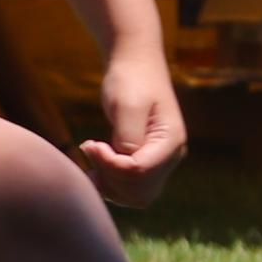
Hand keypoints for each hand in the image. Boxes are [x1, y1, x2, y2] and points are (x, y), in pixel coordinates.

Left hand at [79, 52, 188, 206]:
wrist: (135, 65)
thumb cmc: (130, 79)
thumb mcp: (126, 103)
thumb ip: (127, 135)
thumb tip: (125, 162)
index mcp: (171, 141)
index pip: (139, 172)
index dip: (110, 165)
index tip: (92, 143)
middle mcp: (170, 156)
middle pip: (139, 192)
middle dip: (109, 178)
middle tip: (90, 150)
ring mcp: (160, 161)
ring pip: (135, 196)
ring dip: (108, 183)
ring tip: (91, 155)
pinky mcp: (147, 162)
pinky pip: (129, 188)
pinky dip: (109, 181)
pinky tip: (96, 158)